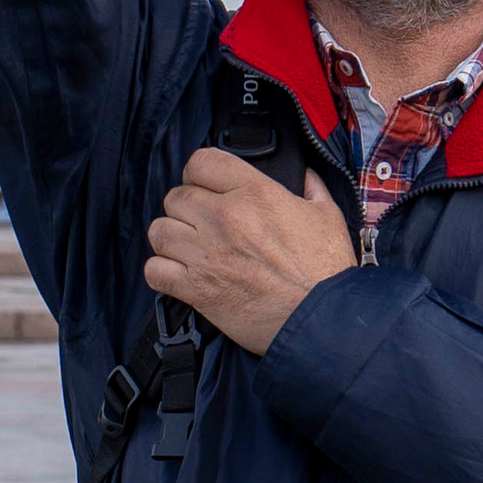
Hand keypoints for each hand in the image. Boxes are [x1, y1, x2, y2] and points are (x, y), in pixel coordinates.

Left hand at [145, 149, 353, 357]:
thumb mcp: (327, 216)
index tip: (204, 185)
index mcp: (254, 193)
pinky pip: (154, 271)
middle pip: (176, 197)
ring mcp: (206, 254)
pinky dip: (162, 272)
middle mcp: (224, 218)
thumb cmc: (325, 271)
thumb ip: (312, 188)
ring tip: (187, 248)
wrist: (320, 321)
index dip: (199, 173)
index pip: (201, 162)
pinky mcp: (196, 289)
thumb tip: (306, 174)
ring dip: (170, 238)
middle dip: (185, 208)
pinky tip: (179, 275)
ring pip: (159, 231)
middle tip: (200, 223)